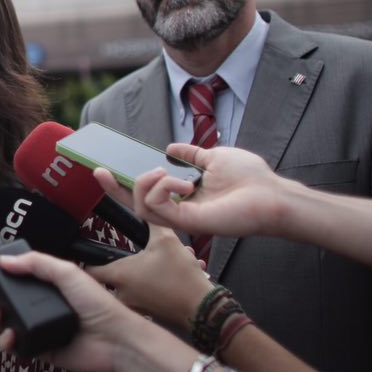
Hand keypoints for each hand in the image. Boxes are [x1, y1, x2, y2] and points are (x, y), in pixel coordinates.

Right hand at [0, 251, 132, 371]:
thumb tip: (5, 260)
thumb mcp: (67, 273)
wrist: (114, 341)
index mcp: (49, 282)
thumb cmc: (99, 305)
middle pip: (6, 296)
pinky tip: (10, 336)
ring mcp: (39, 325)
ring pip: (6, 320)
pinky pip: (15, 344)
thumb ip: (36, 263)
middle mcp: (42, 303)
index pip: (18, 270)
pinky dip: (7, 341)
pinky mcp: (39, 348)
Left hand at [90, 225, 210, 329]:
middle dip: (117, 265)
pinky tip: (168, 275)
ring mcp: (135, 307)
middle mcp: (122, 295)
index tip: (89, 253)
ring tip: (156, 263)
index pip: (88, 271)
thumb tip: (145, 207)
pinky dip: (152, 286)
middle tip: (126, 255)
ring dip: (139, 274)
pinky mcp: (149, 314)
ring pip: (128, 288)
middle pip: (107, 280)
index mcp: (120, 275)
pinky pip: (143, 297)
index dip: (86, 259)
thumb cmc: (181, 276)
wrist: (204, 308)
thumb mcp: (166, 240)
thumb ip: (150, 222)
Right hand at [93, 145, 293, 238]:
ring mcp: (183, 218)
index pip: (147, 192)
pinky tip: (182, 182)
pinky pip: (158, 209)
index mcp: (184, 195)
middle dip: (114, 188)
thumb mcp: (214, 157)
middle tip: (100, 170)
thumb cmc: (250, 178)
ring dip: (145, 184)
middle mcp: (179, 209)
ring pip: (141, 208)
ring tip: (164, 172)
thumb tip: (171, 148)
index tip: (106, 167)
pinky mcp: (188, 223)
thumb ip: (191, 154)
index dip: (124, 182)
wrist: (271, 194)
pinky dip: (163, 190)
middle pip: (135, 205)